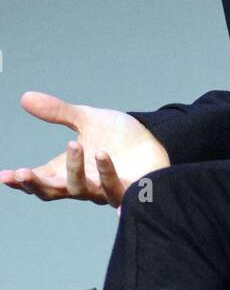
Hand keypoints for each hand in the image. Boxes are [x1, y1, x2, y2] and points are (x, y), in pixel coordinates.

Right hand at [0, 91, 171, 212]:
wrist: (155, 140)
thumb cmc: (119, 136)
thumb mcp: (86, 119)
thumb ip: (58, 112)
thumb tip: (25, 97)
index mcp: (67, 170)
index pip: (39, 180)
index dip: (21, 181)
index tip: (3, 176)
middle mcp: (83, 184)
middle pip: (53, 192)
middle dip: (36, 183)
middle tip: (23, 172)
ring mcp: (104, 190)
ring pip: (81, 189)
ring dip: (74, 169)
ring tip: (75, 143)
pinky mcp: (129, 190)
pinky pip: (114, 188)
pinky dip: (106, 172)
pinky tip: (102, 154)